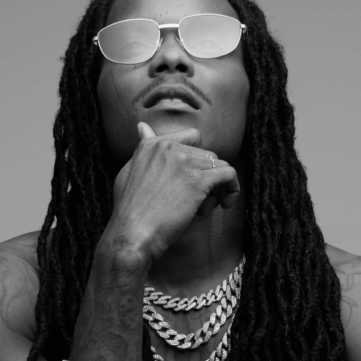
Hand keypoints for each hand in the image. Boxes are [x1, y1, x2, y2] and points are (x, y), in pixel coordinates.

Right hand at [106, 122, 239, 265]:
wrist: (132, 233)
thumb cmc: (129, 210)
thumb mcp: (128, 171)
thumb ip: (141, 148)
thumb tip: (142, 127)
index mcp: (153, 145)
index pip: (192, 136)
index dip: (198, 157)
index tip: (194, 176)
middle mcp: (169, 148)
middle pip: (207, 156)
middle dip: (205, 178)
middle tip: (193, 202)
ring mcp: (184, 162)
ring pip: (218, 166)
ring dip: (215, 188)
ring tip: (201, 208)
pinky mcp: (199, 180)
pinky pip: (229, 175)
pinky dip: (232, 189)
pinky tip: (224, 203)